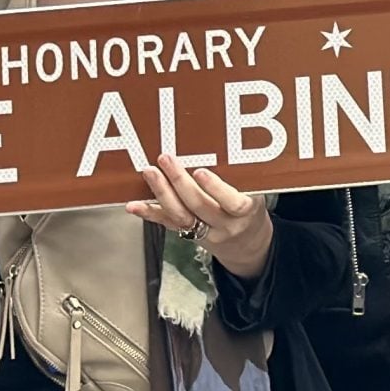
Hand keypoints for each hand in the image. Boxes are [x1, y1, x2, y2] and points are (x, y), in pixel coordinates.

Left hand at [126, 155, 273, 279]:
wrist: (246, 245)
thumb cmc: (249, 209)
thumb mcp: (255, 192)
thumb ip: (241, 177)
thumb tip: (217, 145)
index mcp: (244, 212)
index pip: (232, 202)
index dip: (215, 188)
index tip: (200, 171)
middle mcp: (224, 225)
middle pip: (199, 206)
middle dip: (180, 182)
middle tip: (165, 159)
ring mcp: (204, 233)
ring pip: (180, 215)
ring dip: (162, 193)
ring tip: (150, 172)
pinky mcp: (188, 235)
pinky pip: (168, 224)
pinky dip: (149, 213)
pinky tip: (134, 205)